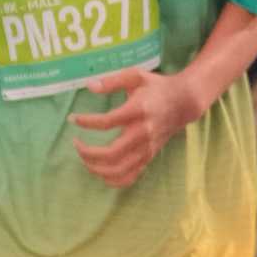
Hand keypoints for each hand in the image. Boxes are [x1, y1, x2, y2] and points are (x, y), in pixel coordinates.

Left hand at [73, 67, 196, 188]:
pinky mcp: (149, 156)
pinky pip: (130, 176)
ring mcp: (147, 148)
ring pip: (119, 169)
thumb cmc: (157, 87)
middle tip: (76, 143)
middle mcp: (143, 133)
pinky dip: (113, 180)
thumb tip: (90, 86)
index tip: (73, 118)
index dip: (87, 122)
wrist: (184, 102)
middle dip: (88, 152)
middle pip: (111, 153)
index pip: (108, 122)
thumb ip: (112, 81)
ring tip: (85, 158)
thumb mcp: (136, 76)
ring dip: (97, 168)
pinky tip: (101, 172)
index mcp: (138, 111)